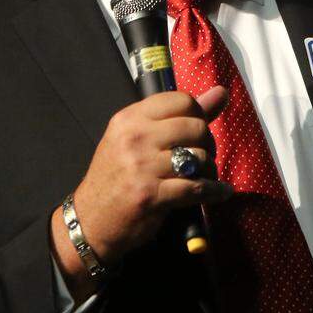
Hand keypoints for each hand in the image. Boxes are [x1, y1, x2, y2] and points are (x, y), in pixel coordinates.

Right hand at [50, 87, 232, 294]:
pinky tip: (220, 192)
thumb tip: (221, 92)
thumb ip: (180, 115)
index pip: (181, 100)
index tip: (195, 131)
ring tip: (203, 176)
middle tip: (201, 157)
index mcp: (130, 118)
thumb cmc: (117, 176)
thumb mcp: (137, 138)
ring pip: (199, 157)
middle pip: (195, 127)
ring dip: (209, 170)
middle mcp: (135, 138)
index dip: (198, 115)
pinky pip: (197, 187)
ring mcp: (142, 167)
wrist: (91, 220)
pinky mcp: (151, 195)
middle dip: (207, 143)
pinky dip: (214, 191)